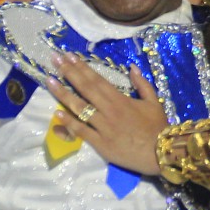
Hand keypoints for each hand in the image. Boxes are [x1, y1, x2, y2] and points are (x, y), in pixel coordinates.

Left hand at [45, 57, 168, 176]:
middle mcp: (109, 110)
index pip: (97, 80)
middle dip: (69, 73)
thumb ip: (142, 84)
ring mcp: (103, 127)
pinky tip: (56, 113)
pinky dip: (69, 122)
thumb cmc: (157, 127)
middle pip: (85, 89)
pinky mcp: (100, 144)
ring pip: (80, 108)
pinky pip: (82, 131)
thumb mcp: (154, 101)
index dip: (82, 67)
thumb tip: (132, 67)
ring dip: (63, 94)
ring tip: (49, 81)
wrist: (160, 153)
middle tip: (55, 59)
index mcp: (120, 99)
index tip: (69, 56)